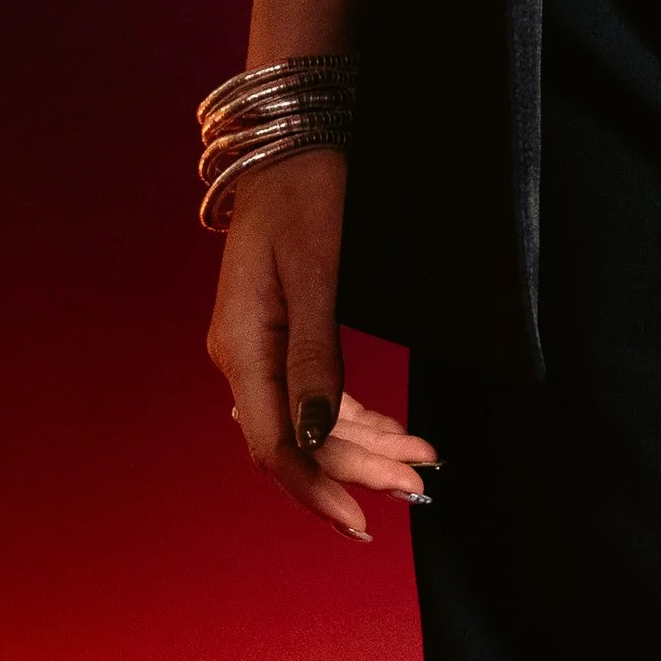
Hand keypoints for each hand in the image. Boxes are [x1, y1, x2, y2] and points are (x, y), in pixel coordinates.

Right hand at [205, 145, 437, 541]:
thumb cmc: (304, 191)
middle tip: (418, 488)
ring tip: (420, 466)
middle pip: (298, 439)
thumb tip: (314, 437)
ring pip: (311, 421)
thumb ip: (314, 355)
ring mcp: (258, 346)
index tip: (360, 521)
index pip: (275, 445)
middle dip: (358, 468)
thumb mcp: (316, 270)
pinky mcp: (278, 333)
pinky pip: (314, 393)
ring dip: (364, 445)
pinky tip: (391, 432)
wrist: (289, 138)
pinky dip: (354, 415)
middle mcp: (241, 356)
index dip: (316, 488)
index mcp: (241, 347)